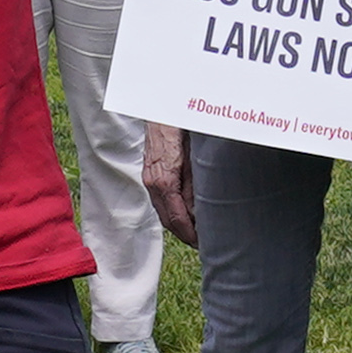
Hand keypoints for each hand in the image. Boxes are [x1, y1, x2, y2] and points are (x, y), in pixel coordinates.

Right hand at [141, 123, 195, 245]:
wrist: (161, 108)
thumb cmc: (179, 128)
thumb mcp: (194, 158)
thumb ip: (195, 185)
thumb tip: (200, 211)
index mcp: (163, 182)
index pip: (176, 219)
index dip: (190, 235)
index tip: (202, 244)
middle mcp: (153, 183)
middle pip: (167, 219)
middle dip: (184, 234)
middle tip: (202, 243)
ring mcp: (149, 178)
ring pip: (162, 211)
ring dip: (178, 224)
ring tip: (195, 232)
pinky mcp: (150, 172)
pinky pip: (160, 199)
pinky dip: (171, 211)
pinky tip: (184, 211)